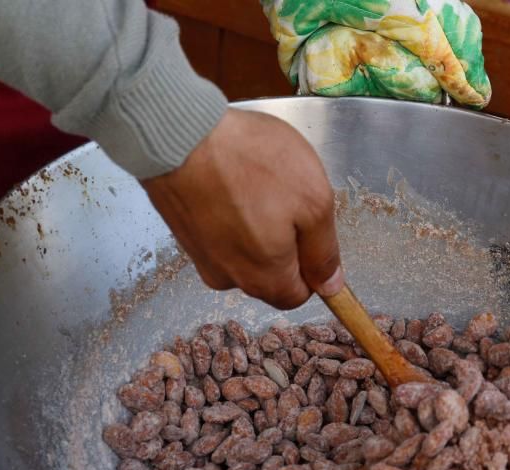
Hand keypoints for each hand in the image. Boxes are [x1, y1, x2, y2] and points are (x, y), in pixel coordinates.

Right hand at [141, 109, 342, 309]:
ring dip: (255, 225)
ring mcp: (202, 257)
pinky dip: (229, 213)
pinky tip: (230, 181)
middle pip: (271, 274)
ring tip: (254, 183)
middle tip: (284, 197)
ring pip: (244, 252)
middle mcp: (229, 278)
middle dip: (284, 242)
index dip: (313, 264)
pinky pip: (220, 233)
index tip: (313, 229)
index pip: (299, 294)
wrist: (177, 135)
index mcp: (266, 279)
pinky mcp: (184, 234)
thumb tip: (331, 286)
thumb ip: (325, 251)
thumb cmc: (248, 162)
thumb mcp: (313, 202)